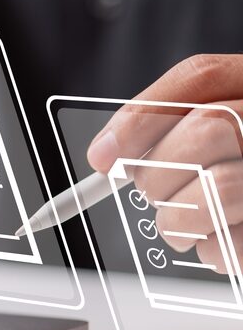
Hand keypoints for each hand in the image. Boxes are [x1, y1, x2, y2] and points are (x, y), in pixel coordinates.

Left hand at [87, 55, 242, 270]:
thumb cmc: (234, 163)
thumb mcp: (216, 130)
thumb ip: (169, 128)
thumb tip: (104, 154)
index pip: (200, 76)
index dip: (141, 117)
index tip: (102, 156)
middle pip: (209, 129)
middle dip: (159, 172)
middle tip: (151, 194)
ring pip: (220, 187)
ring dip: (178, 220)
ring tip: (177, 227)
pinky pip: (239, 243)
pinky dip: (214, 252)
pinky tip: (217, 242)